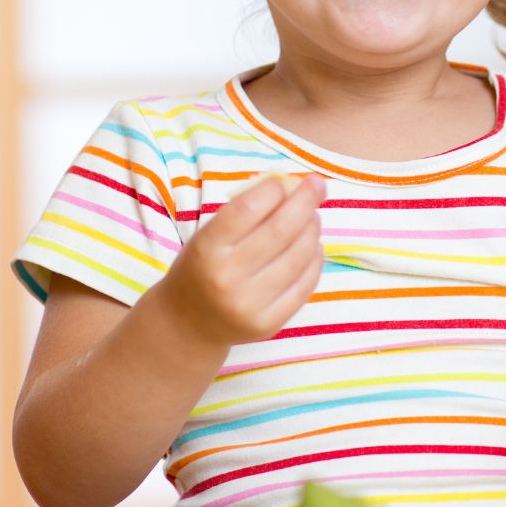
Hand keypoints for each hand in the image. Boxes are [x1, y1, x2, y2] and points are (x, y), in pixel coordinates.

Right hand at [144, 173, 325, 348]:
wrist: (187, 323)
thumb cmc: (202, 266)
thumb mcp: (209, 235)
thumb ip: (245, 212)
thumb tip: (292, 188)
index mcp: (206, 248)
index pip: (248, 209)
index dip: (273, 190)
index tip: (285, 182)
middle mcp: (226, 277)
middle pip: (280, 231)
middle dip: (305, 202)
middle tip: (318, 185)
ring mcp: (249, 304)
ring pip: (298, 257)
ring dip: (312, 230)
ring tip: (313, 218)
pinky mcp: (268, 324)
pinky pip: (304, 285)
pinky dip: (314, 260)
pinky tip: (313, 246)